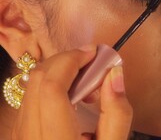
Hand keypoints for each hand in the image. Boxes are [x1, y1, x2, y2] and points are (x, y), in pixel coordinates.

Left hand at [11, 46, 132, 139]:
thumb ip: (117, 112)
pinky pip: (31, 96)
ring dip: (60, 71)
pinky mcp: (20, 132)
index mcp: (54, 139)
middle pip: (38, 79)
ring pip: (31, 85)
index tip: (94, 52)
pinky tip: (73, 93)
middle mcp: (29, 135)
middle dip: (67, 60)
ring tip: (87, 81)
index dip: (71, 61)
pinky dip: (52, 83)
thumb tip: (115, 73)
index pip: (52, 88)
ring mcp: (20, 134)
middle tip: (93, 62)